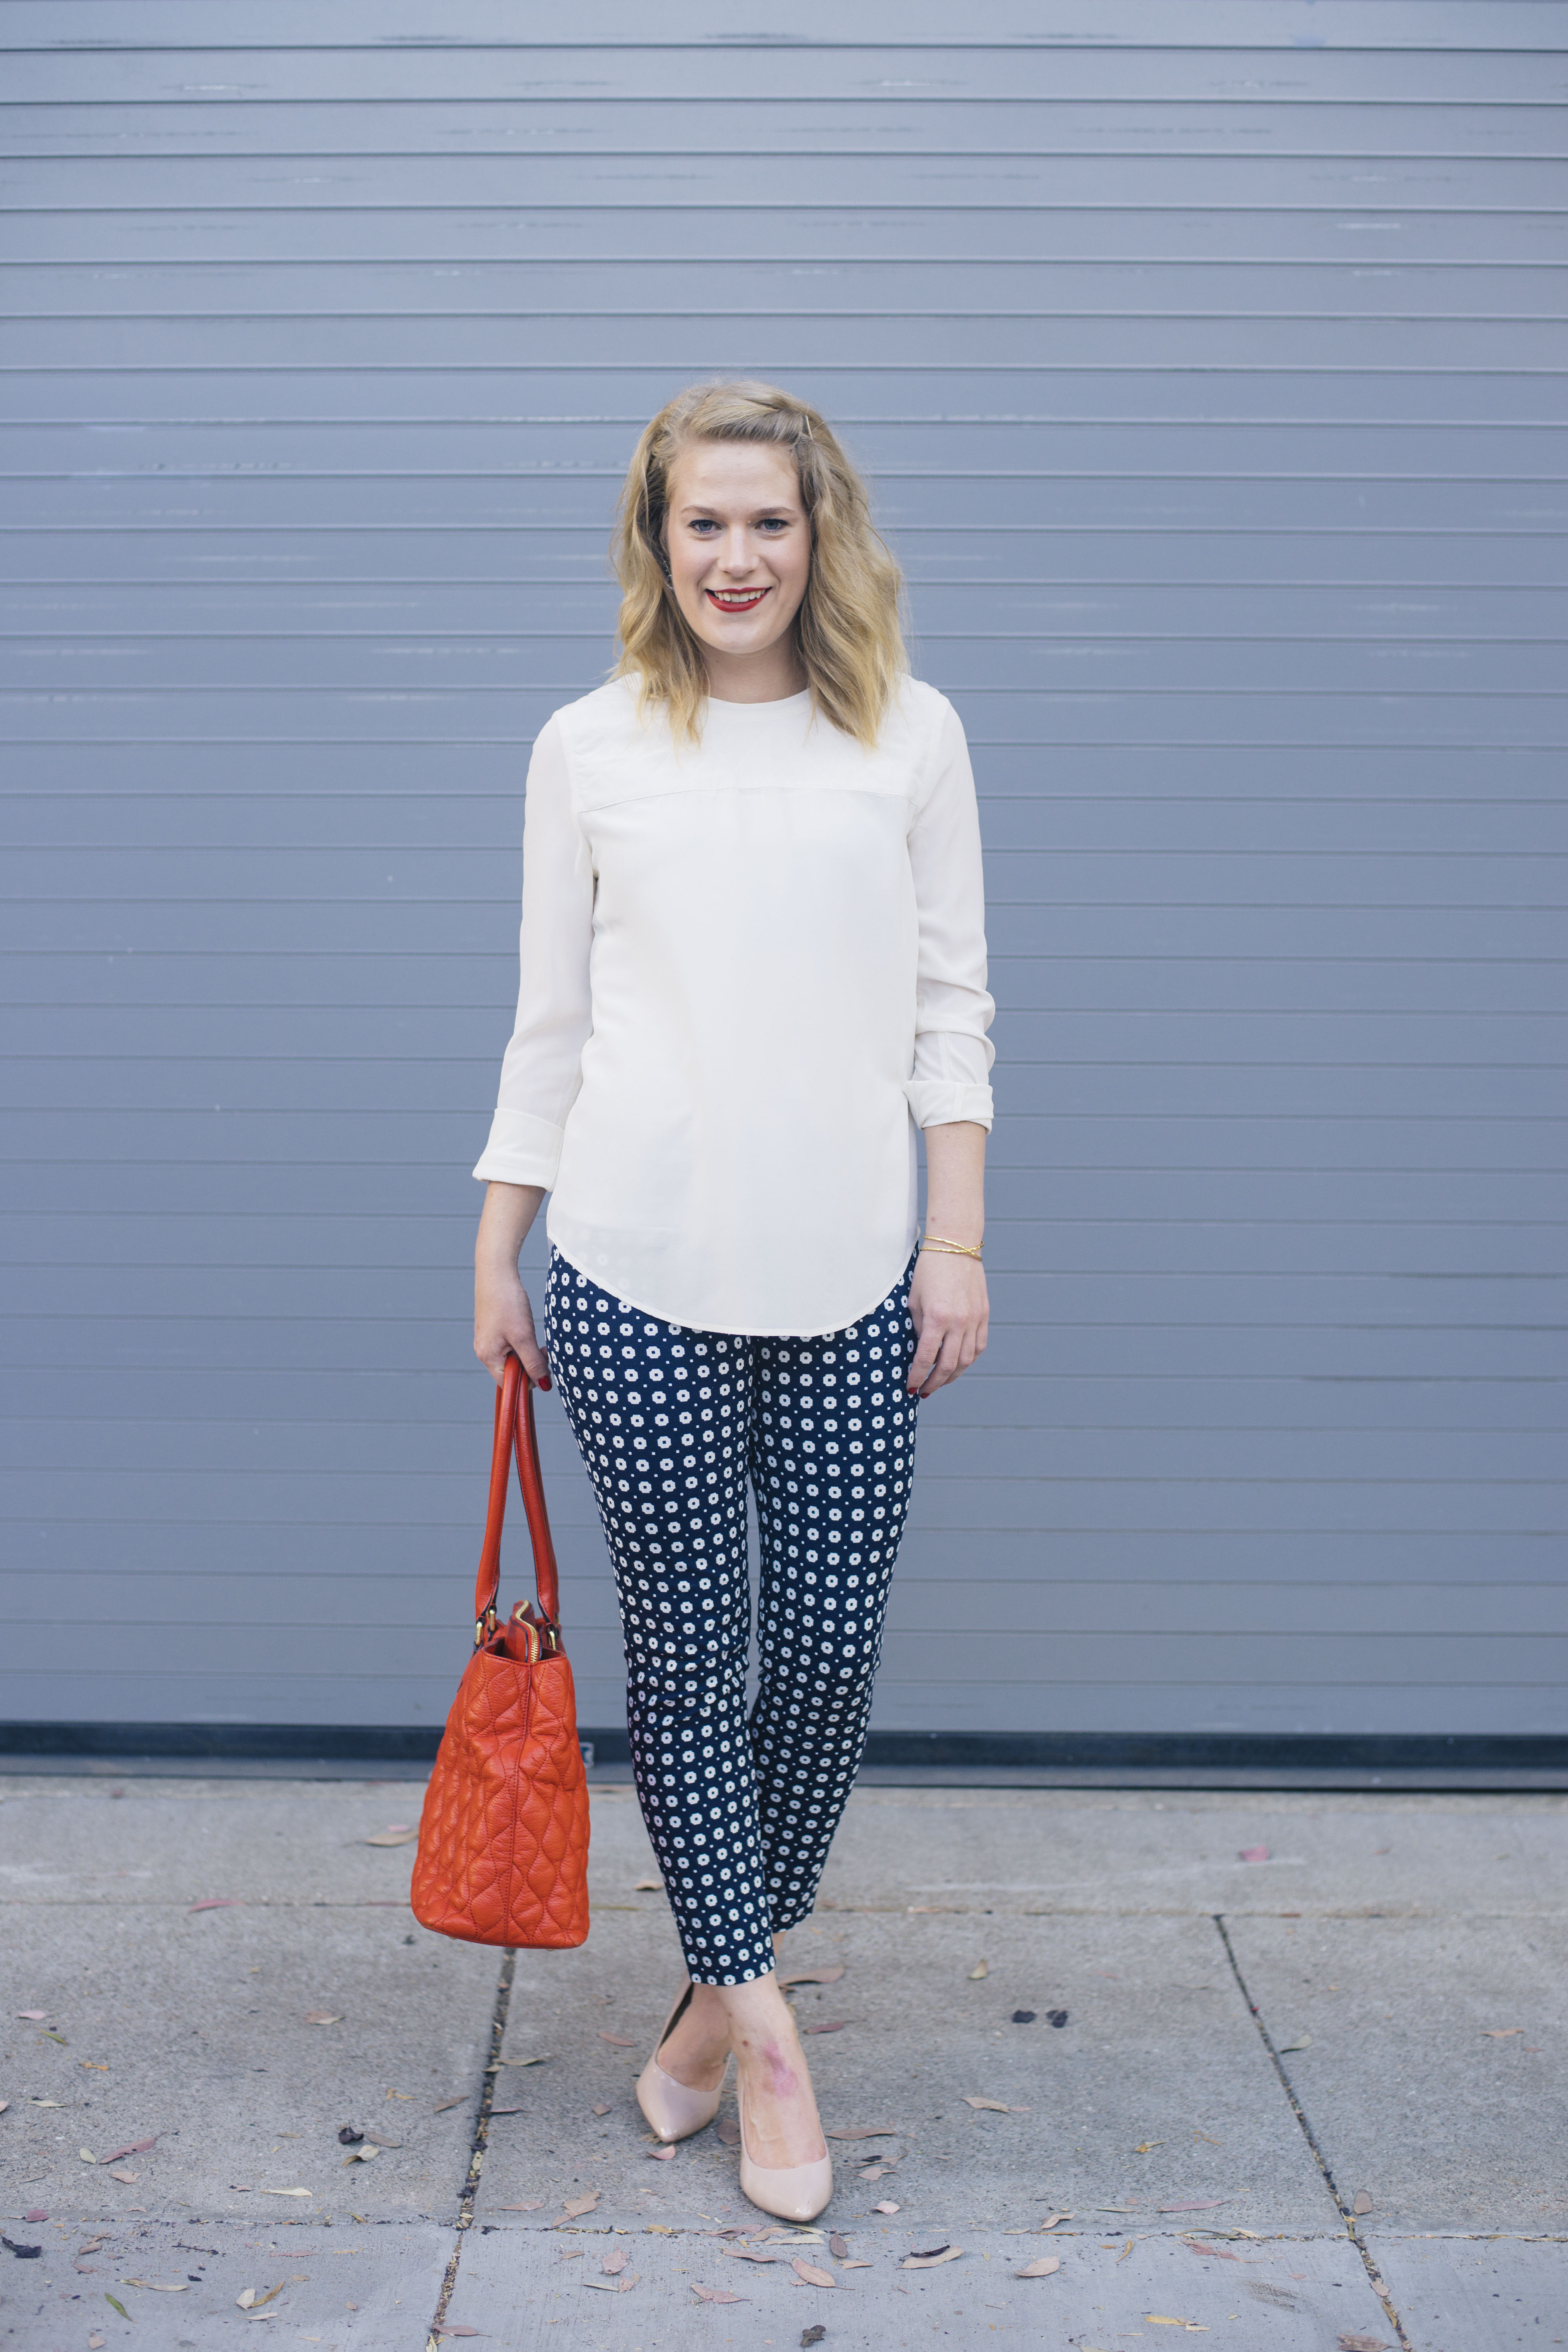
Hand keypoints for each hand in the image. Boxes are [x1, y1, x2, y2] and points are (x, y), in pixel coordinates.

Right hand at [474, 1267, 549, 1388]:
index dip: (528, 1380)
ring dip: (527, 1352)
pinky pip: (509, 1346)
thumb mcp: (524, 1336)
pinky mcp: (492, 1330)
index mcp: (488, 1357)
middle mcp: (484, 1352)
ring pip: (512, 1358)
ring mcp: (487, 1341)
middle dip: (529, 1364)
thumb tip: (543, 1386)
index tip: (543, 1366)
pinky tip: (526, 1329)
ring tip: (534, 1337)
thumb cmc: (507, 1302)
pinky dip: (521, 1342)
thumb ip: (533, 1363)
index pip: (508, 1384)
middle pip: (510, 1372)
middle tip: (542, 1349)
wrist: (497, 1272)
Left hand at [906, 1249, 987, 1397]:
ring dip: (953, 1375)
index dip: (917, 1377)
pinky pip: (979, 1346)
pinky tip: (959, 1364)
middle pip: (949, 1365)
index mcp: (937, 1318)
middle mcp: (958, 1322)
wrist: (956, 1245)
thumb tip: (921, 1351)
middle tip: (924, 1391)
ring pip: (967, 1360)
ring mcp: (974, 1319)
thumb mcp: (914, 1299)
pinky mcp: (984, 1314)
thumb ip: (918, 1327)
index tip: (911, 1388)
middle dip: (935, 1382)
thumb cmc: (929, 1270)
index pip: (926, 1358)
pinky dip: (969, 1359)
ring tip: (941, 1381)